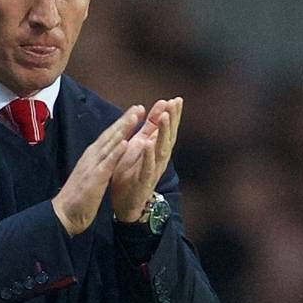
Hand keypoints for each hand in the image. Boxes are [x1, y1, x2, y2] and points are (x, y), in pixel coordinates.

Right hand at [52, 105, 144, 235]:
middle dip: (124, 121)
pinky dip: (116, 152)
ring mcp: (92, 166)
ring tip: (135, 116)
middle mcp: (91, 157)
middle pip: (110, 135)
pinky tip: (126, 142)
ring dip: (123, 129)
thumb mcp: (89, 175)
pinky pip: (107, 163)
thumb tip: (105, 156)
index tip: (134, 113)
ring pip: (109, 144)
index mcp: (91, 157)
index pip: (108, 137)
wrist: (64, 214)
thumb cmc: (77, 197)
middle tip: (139, 107)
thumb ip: (97, 164)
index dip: (121, 124)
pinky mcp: (94, 178)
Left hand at [111, 97, 181, 221]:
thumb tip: (160, 109)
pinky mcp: (144, 181)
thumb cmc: (133, 173)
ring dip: (163, 132)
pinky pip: (148, 167)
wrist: (126, 203)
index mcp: (156, 150)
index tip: (176, 99)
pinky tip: (147, 143)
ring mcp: (153, 170)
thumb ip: (150, 130)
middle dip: (172, 119)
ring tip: (163, 117)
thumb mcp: (141, 147)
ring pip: (161, 149)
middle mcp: (159, 159)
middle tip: (174, 103)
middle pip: (168, 136)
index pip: (167, 129)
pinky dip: (148, 155)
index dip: (172, 114)